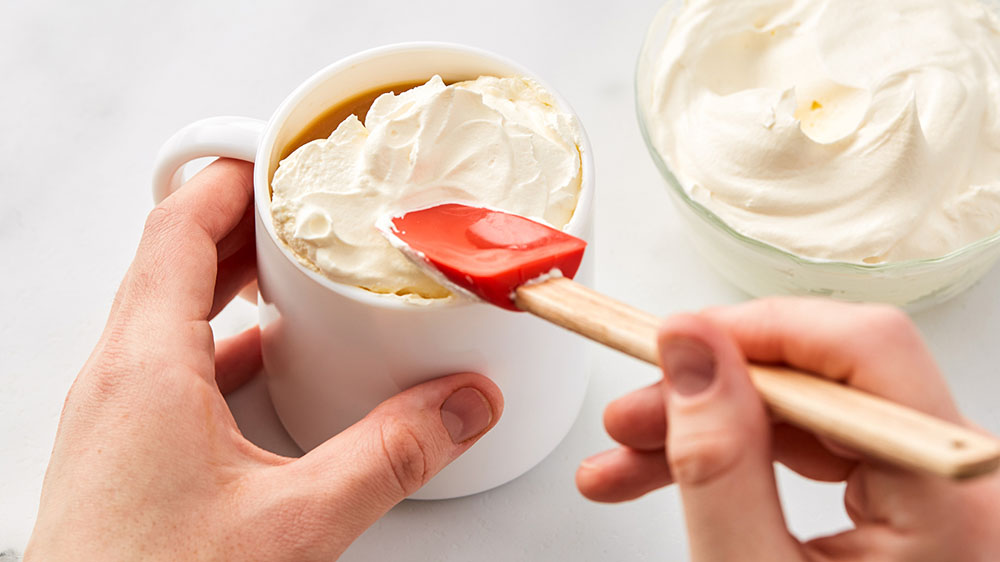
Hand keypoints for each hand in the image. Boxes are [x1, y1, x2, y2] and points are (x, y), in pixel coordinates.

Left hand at [25, 159, 502, 560]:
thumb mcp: (295, 523)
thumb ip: (390, 456)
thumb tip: (460, 407)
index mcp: (145, 366)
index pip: (178, 226)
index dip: (233, 178)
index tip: (285, 157)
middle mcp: (117, 378)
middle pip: (174, 257)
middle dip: (244, 222)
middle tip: (307, 206)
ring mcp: (115, 413)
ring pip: (170, 310)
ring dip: (231, 280)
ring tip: (297, 272)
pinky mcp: (124, 447)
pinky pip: (171, 361)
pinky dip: (223, 340)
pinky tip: (273, 363)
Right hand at [576, 298, 999, 560]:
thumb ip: (718, 459)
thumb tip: (691, 350)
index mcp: (950, 501)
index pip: (861, 350)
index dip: (754, 332)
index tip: (670, 346)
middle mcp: (959, 483)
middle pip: (825, 378)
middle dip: (711, 392)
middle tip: (631, 418)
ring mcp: (936, 495)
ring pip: (807, 414)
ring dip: (711, 428)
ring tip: (628, 462)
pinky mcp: (907, 509)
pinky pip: (814, 452)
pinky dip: (741, 458)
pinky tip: (676, 477)